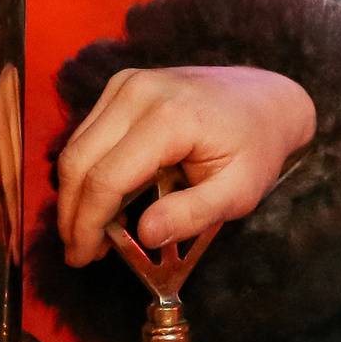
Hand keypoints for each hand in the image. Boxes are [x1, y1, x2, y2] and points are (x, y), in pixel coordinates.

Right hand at [54, 67, 317, 267]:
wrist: (267, 100)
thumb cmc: (256, 149)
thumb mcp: (239, 192)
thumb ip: (192, 215)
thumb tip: (144, 236)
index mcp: (170, 118)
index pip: (106, 178)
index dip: (87, 224)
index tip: (83, 258)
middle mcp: (139, 92)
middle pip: (78, 161)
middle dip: (72, 214)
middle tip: (80, 253)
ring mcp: (128, 83)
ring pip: (76, 147)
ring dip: (75, 194)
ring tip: (93, 234)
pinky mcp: (123, 85)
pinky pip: (88, 134)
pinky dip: (87, 170)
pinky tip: (103, 202)